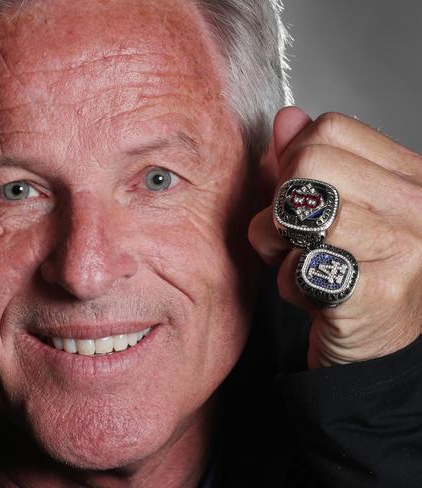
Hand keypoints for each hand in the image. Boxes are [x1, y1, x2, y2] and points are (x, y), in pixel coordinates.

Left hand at [249, 107, 421, 367]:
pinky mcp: (378, 292)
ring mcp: (406, 247)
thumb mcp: (341, 210)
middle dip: (281, 205)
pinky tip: (314, 296)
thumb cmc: (356, 278)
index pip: (330, 129)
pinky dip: (288, 284)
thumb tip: (288, 118)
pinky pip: (298, 264)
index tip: (301, 201)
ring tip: (305, 266)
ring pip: (297, 210)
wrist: (378, 352)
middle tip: (296, 240)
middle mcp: (419, 205)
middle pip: (308, 163)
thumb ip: (315, 159)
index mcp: (412, 176)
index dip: (295, 164)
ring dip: (279, 247)